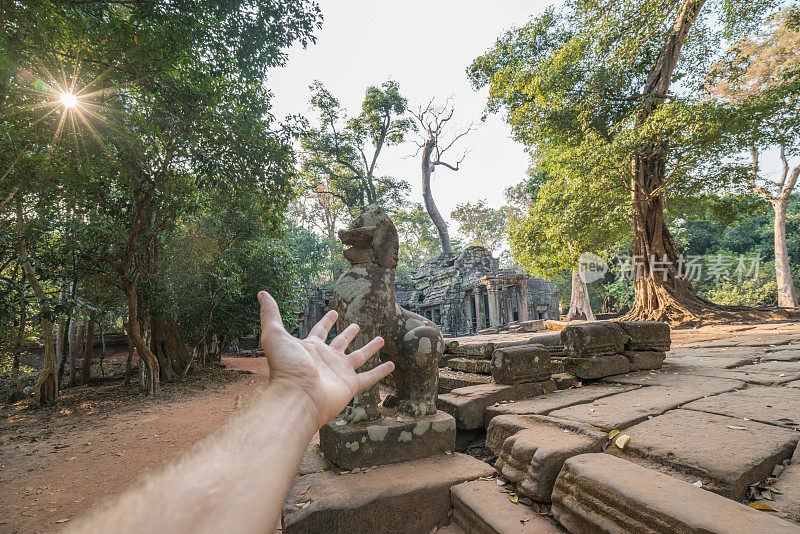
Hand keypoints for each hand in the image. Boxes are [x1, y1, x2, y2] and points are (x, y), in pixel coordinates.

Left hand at [258, 291, 393, 428]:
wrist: (297, 397)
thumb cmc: (285, 368)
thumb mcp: (274, 335)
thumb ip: (270, 314)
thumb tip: (262, 293)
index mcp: (311, 348)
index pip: (320, 331)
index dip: (326, 321)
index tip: (334, 312)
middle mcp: (326, 359)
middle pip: (340, 343)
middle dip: (348, 333)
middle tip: (357, 325)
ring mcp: (339, 373)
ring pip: (358, 357)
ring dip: (369, 348)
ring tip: (381, 339)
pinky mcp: (350, 385)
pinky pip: (369, 377)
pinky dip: (380, 372)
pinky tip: (391, 365)